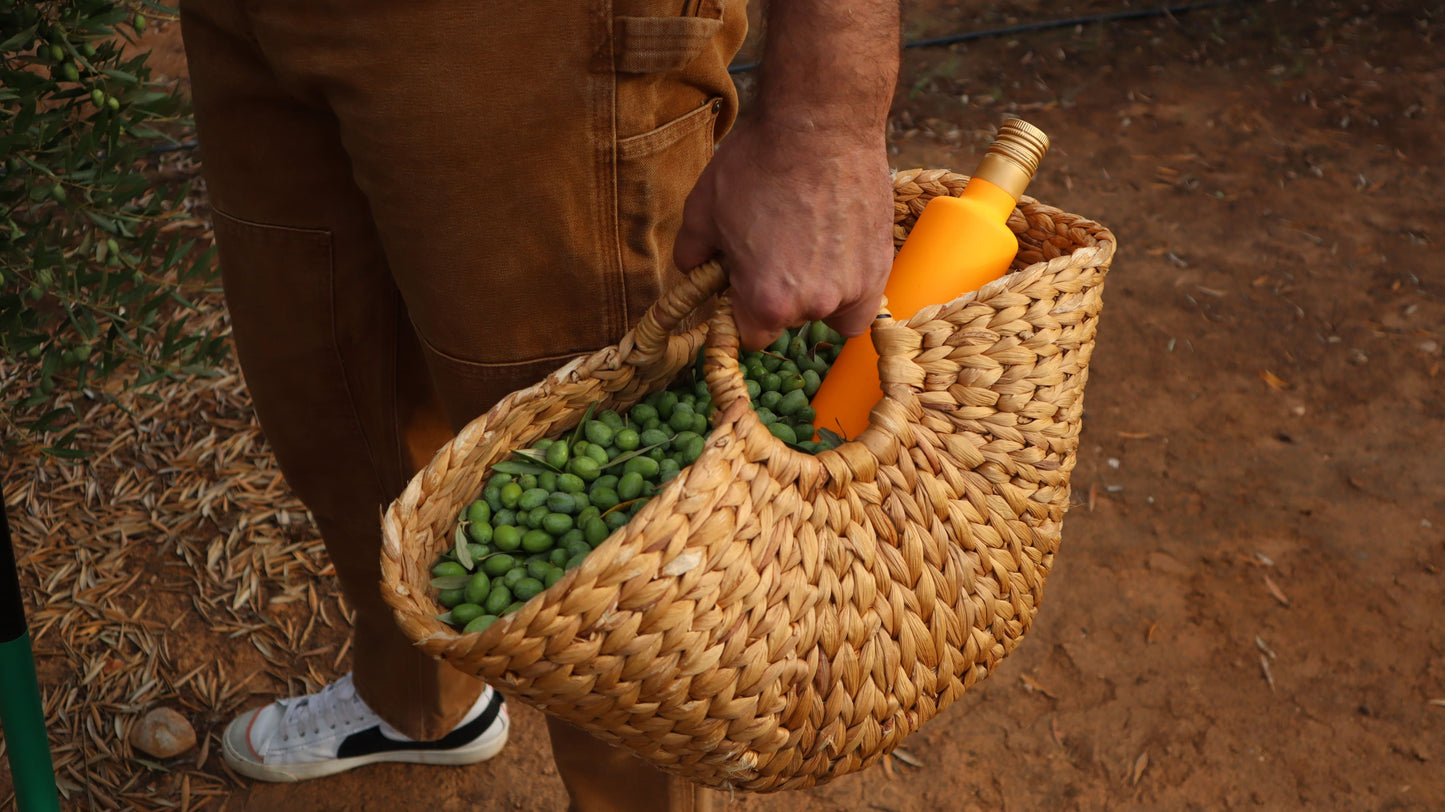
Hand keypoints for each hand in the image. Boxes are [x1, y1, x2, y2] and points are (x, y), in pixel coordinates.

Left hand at [672, 115, 893, 350]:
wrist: (822, 120)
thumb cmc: (759, 163)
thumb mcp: (703, 209)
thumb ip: (692, 253)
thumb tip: (692, 270)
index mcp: (768, 302)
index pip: (751, 335)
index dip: (741, 309)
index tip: (740, 284)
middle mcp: (816, 304)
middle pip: (791, 320)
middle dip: (778, 294)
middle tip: (772, 248)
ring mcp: (857, 285)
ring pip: (832, 310)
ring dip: (817, 290)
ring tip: (807, 245)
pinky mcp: (883, 262)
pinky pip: (864, 294)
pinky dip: (849, 279)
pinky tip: (835, 244)